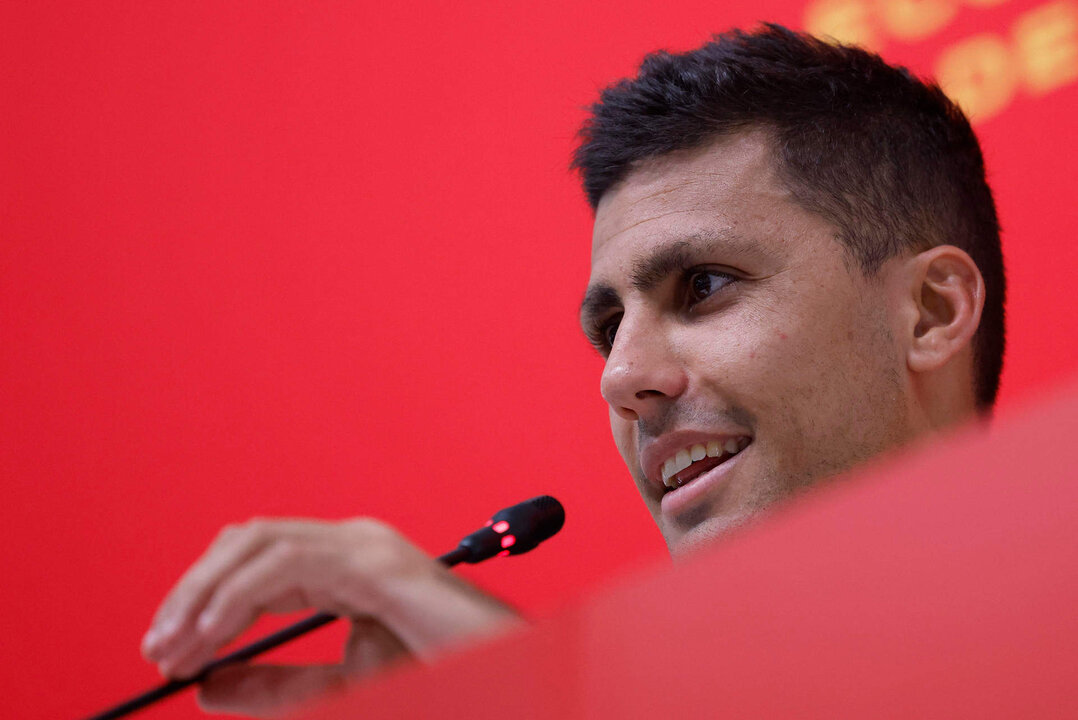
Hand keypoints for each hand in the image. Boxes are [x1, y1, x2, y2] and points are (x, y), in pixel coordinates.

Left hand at [141, 518, 520, 716]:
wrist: (497, 681)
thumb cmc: (431, 678)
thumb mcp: (335, 689)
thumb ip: (274, 686)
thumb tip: (204, 683)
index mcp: (347, 564)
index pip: (257, 558)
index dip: (203, 597)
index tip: (169, 650)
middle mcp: (355, 541)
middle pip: (248, 539)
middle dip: (193, 590)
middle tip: (158, 648)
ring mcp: (367, 545)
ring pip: (258, 542)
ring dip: (205, 593)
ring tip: (175, 647)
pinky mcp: (375, 563)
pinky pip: (286, 565)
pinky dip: (236, 599)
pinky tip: (212, 637)